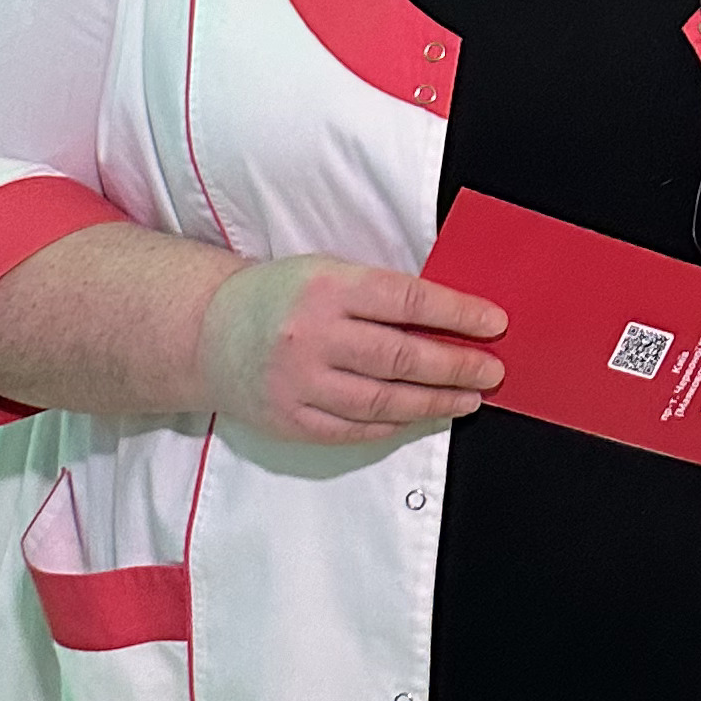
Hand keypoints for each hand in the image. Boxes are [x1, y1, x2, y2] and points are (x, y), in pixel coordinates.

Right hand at [196, 254, 504, 447]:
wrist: (207, 334)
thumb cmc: (280, 297)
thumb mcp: (328, 272)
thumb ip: (381, 295)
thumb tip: (452, 319)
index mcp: (326, 287)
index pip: (408, 301)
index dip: (458, 314)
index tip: (493, 323)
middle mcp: (311, 336)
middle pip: (401, 357)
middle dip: (457, 365)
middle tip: (492, 370)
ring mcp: (299, 383)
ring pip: (383, 400)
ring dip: (435, 402)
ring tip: (468, 398)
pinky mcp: (290, 420)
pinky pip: (355, 428)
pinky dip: (394, 423)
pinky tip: (420, 415)